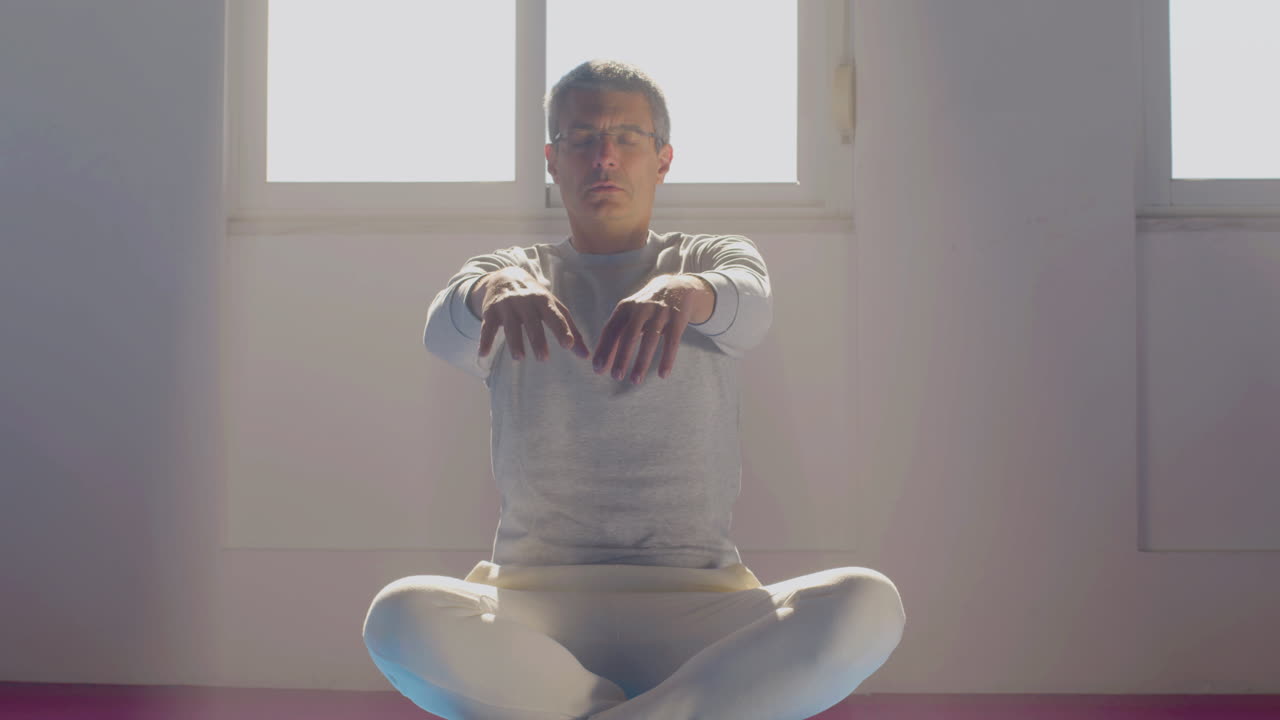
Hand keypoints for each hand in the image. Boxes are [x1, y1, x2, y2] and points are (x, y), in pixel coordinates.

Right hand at [477, 268, 590, 361]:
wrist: (506, 277)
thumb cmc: (536, 299)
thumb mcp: (554, 308)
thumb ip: (571, 331)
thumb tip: (586, 356)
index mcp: (544, 301)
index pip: (555, 316)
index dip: (562, 329)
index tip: (569, 345)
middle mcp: (526, 301)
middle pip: (532, 322)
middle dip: (537, 339)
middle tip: (544, 358)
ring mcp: (507, 305)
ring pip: (511, 325)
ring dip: (514, 342)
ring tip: (519, 358)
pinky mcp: (490, 311)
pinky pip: (487, 327)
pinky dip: (485, 340)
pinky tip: (483, 354)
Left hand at [592, 274, 709, 383]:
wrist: (676, 287)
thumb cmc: (646, 309)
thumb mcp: (629, 317)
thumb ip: (616, 338)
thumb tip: (600, 366)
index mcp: (625, 308)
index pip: (611, 330)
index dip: (604, 349)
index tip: (598, 369)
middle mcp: (641, 308)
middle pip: (629, 335)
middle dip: (622, 357)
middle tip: (616, 376)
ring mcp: (661, 312)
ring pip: (650, 339)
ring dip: (642, 362)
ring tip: (635, 380)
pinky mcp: (678, 318)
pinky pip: (672, 341)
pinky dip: (667, 359)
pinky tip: (663, 375)